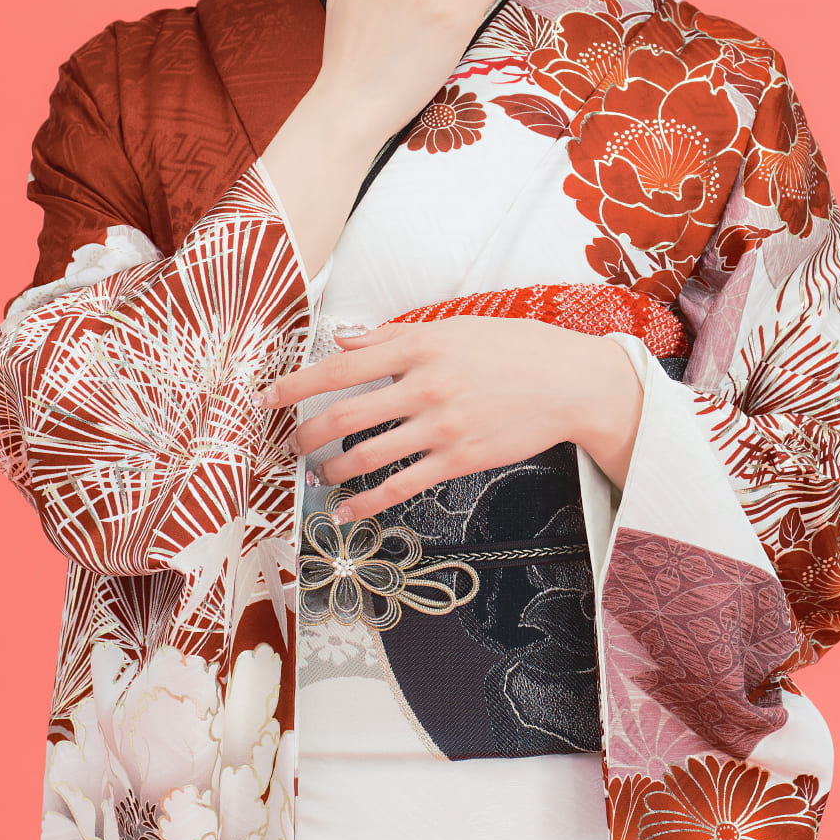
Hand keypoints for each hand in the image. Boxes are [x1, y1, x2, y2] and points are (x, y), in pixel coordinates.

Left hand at [261, 317, 645, 518]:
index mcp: (420, 345)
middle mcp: (426, 385)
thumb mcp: (455, 326)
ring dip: (332, 468)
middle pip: (345, 414)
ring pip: (367, 454)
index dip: (296, 384)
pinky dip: (366, 503)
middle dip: (307, 433)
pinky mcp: (458, 460)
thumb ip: (394, 336)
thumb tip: (343, 341)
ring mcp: (442, 426)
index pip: (341, 366)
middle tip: (291, 443)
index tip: (268, 397)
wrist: (571, 384)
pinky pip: (401, 486)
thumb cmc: (515, 348)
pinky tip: (345, 512)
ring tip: (318, 473)